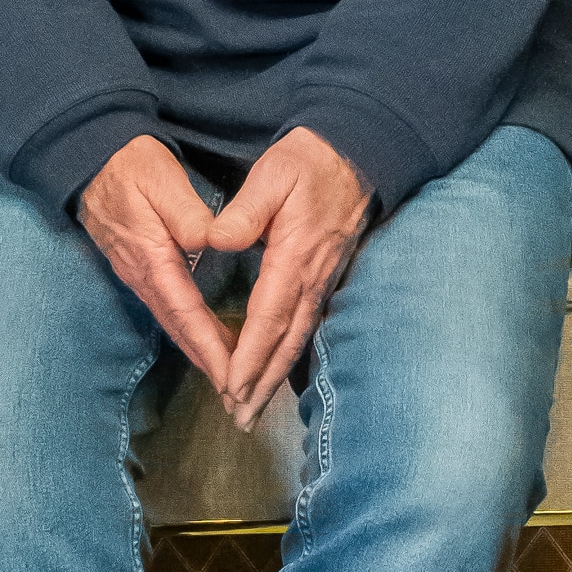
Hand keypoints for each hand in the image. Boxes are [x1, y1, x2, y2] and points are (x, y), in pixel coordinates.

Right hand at [77, 135, 239, 397]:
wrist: (91, 156)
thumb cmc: (131, 164)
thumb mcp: (162, 180)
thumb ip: (188, 213)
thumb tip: (210, 241)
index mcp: (153, 257)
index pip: (186, 312)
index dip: (210, 346)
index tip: (233, 376)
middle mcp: (142, 274)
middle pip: (179, 329)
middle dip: (208, 363)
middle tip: (237, 394)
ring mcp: (136, 273)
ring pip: (171, 323)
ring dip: (198, 351)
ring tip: (225, 377)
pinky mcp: (135, 267)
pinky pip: (165, 309)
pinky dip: (187, 331)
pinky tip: (202, 338)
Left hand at [194, 126, 372, 427]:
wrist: (356, 152)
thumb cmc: (309, 162)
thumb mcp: (272, 174)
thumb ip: (244, 211)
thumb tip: (215, 240)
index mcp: (294, 257)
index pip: (268, 317)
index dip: (249, 356)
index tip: (232, 387)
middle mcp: (312, 277)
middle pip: (285, 342)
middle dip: (261, 383)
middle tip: (240, 419)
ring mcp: (323, 280)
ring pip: (298, 339)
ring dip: (275, 377)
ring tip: (254, 409)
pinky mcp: (326, 277)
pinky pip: (307, 326)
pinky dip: (289, 355)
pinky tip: (277, 372)